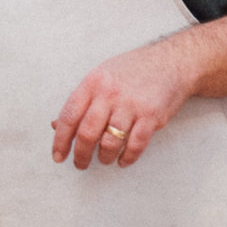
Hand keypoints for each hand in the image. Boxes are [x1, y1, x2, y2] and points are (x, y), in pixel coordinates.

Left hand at [52, 39, 193, 170]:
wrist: (169, 62)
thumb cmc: (132, 71)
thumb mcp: (101, 77)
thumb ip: (81, 101)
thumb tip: (57, 125)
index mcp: (93, 83)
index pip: (69, 116)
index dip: (60, 140)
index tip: (58, 156)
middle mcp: (109, 93)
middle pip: (87, 132)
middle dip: (81, 154)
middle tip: (80, 164)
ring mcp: (131, 105)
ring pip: (110, 142)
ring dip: (104, 157)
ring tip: (103, 160)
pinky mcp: (151, 116)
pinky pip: (135, 145)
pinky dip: (127, 158)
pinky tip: (123, 160)